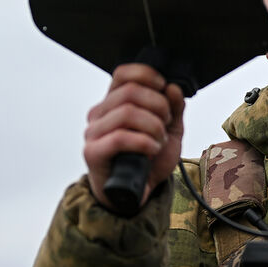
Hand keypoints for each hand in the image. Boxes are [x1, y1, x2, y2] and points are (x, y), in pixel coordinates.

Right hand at [83, 63, 185, 209]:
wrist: (137, 192)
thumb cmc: (148, 159)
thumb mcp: (169, 130)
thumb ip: (174, 109)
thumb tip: (173, 88)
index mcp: (115, 102)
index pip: (123, 74)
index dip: (146, 75)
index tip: (164, 88)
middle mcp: (100, 113)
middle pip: (130, 92)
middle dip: (158, 106)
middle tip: (166, 123)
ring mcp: (93, 132)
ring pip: (127, 113)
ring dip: (153, 126)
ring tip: (159, 140)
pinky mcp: (93, 152)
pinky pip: (120, 138)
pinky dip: (144, 142)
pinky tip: (152, 149)